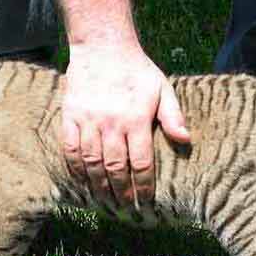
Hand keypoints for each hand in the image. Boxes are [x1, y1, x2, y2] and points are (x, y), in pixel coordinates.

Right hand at [62, 44, 189, 207]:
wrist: (102, 46)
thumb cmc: (137, 70)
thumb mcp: (162, 88)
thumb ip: (173, 116)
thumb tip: (185, 140)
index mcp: (137, 119)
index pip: (141, 163)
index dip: (143, 187)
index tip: (145, 202)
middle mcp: (112, 123)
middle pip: (116, 168)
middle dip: (121, 193)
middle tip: (125, 209)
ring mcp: (89, 121)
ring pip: (92, 163)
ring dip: (98, 186)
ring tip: (105, 202)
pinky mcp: (70, 117)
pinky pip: (71, 149)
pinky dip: (76, 169)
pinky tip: (82, 182)